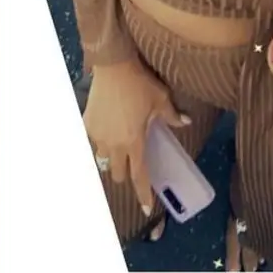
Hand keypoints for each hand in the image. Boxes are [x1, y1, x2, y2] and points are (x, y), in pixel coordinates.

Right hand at [82, 58, 189, 214]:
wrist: (113, 64)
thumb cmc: (139, 82)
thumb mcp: (160, 99)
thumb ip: (172, 115)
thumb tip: (185, 122)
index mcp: (134, 141)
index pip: (139, 176)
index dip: (142, 194)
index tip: (145, 209)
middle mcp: (114, 143)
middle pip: (117, 173)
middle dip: (124, 173)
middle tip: (131, 161)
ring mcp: (98, 134)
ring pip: (102, 158)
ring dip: (110, 157)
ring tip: (116, 145)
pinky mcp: (87, 122)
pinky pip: (93, 139)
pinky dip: (99, 139)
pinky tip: (105, 128)